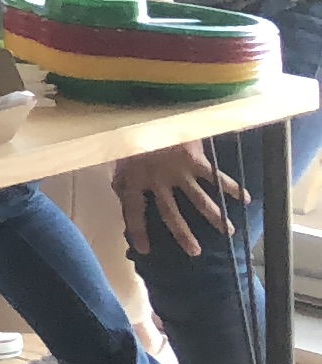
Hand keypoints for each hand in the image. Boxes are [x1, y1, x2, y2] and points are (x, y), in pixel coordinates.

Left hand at [116, 140, 246, 259]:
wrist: (146, 111)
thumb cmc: (131, 134)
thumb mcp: (119, 155)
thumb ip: (122, 175)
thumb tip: (119, 192)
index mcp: (133, 178)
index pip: (133, 210)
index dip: (137, 230)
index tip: (145, 249)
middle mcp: (156, 179)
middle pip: (169, 213)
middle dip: (182, 234)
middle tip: (195, 252)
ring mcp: (177, 171)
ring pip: (198, 199)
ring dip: (214, 216)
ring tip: (229, 231)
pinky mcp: (194, 160)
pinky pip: (215, 177)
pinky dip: (231, 187)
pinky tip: (245, 199)